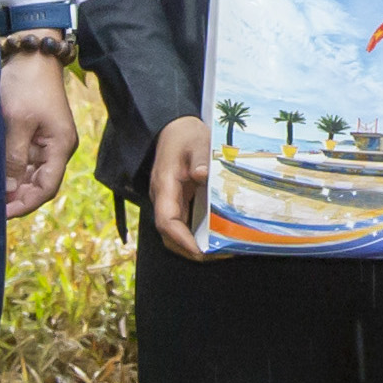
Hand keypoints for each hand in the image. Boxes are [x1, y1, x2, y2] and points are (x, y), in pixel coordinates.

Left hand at [1, 51, 76, 219]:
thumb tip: (9, 191)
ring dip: (14, 186)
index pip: (46, 188)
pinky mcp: (36, 134)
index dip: (25, 204)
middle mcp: (58, 148)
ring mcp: (48, 141)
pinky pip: (26, 161)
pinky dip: (12, 171)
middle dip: (18, 198)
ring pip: (32, 174)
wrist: (31, 55)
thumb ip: (13, 158)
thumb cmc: (26, 85)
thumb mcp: (16, 122)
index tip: (2, 213)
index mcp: (60, 146)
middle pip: (40, 184)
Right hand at [148, 118, 213, 258]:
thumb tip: (201, 174)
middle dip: (189, 249)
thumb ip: (200, 158)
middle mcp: (163, 197)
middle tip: (217, 255)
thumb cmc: (185, 134)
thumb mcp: (197, 142)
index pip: (166, 221)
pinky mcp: (177, 200)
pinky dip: (195, 234)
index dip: (181, 239)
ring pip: (174, 231)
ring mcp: (169, 200)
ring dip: (192, 245)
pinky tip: (215, 236)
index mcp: (164, 185)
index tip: (200, 251)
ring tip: (219, 250)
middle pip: (168, 234)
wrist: (175, 127)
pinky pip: (182, 223)